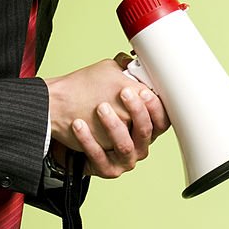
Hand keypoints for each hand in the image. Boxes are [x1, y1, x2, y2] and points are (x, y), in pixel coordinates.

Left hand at [45, 56, 169, 178]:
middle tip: (123, 92)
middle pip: (146, 131)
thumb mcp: (108, 88)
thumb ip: (124, 77)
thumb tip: (131, 59)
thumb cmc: (90, 109)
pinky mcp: (107, 170)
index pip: (162, 121)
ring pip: (125, 146)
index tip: (143, 91)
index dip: (155, 107)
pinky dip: (89, 141)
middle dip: (136, 111)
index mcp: (145, 128)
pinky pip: (100, 158)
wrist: (66, 128)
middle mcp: (139, 146)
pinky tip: (79, 125)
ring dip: (113, 126)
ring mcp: (124, 160)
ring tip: (100, 108)